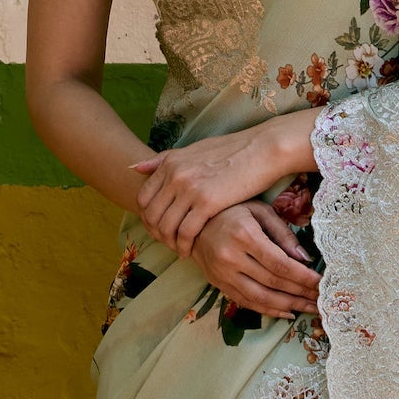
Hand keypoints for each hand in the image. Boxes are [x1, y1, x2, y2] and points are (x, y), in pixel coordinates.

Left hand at [135, 111, 315, 257]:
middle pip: (152, 215)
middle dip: (157, 233)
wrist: (262, 149)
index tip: (159, 227)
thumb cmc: (233, 150)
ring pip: (166, 226)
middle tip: (168, 243)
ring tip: (179, 249)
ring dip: (170, 242)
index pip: (143, 198)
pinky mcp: (207, 203)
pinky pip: (186, 232)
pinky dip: (185, 244)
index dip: (148, 218)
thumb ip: (165, 160)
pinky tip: (191, 249)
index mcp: (170, 162)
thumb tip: (135, 167)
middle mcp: (175, 175)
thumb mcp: (194, 149)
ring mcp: (190, 189)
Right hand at [198, 201, 322, 322]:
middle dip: (301, 293)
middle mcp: (231, 258)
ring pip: (260, 298)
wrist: (193, 224)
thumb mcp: (260, 212)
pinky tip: (287, 312)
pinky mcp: (218, 284)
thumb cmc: (232, 211)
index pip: (280, 264)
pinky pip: (247, 302)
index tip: (322, 283)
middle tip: (322, 299)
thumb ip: (283, 234)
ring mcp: (222, 274)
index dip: (303, 277)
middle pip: (273, 282)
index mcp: (244, 235)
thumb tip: (306, 259)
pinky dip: (269, 311)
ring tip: (310, 309)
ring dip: (288, 306)